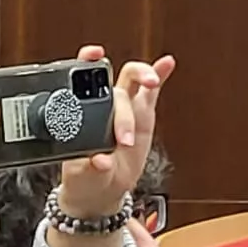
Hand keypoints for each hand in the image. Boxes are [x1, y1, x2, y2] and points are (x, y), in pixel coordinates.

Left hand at [56, 46, 176, 219]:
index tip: (93, 55)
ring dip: (144, 75)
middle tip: (125, 139)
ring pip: (133, 79)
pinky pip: (151, 92)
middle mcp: (102, 106)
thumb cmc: (84, 180)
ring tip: (152, 82)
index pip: (80, 81)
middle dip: (122, 111)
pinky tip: (167, 64)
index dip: (86, 62)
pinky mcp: (142, 115)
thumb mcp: (82, 176)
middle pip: (114, 88)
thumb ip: (90, 167)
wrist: (100, 192)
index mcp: (80, 115)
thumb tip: (100, 161)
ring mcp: (124, 108)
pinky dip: (160, 74)